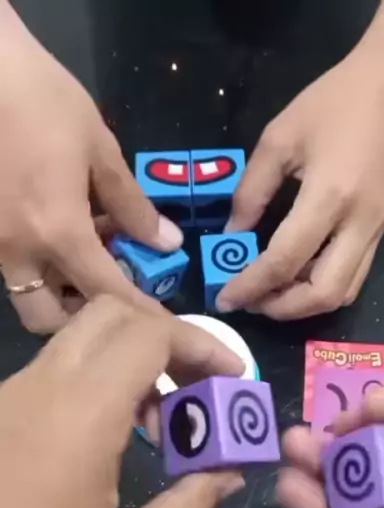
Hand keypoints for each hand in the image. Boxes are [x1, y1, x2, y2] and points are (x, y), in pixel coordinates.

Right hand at [0, 9, 182, 333]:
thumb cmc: (44, 100)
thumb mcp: (100, 150)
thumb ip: (132, 205)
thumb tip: (166, 243)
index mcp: (57, 233)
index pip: (106, 295)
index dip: (138, 315)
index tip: (160, 328)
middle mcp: (19, 251)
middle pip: (46, 317)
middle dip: (78, 317)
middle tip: (107, 290)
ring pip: (25, 293)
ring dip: (58, 291)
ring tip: (87, 254)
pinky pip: (12, 265)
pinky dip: (39, 264)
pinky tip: (58, 231)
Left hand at [0, 296, 243, 507]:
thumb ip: (190, 505)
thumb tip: (229, 474)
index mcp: (80, 416)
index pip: (149, 334)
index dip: (200, 345)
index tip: (232, 381)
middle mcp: (41, 388)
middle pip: (112, 314)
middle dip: (166, 338)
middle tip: (196, 387)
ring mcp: (11, 397)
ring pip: (81, 339)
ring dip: (132, 360)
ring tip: (160, 423)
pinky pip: (57, 369)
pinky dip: (99, 379)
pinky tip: (114, 435)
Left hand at [217, 48, 383, 318]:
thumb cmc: (333, 103)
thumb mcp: (278, 138)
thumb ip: (251, 191)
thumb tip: (231, 235)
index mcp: (328, 196)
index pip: (284, 260)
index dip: (251, 286)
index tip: (224, 298)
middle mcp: (357, 223)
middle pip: (322, 294)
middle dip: (281, 307)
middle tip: (250, 301)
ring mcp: (375, 231)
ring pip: (342, 293)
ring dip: (303, 305)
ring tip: (270, 294)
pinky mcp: (381, 231)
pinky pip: (353, 278)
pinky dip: (321, 289)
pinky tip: (296, 277)